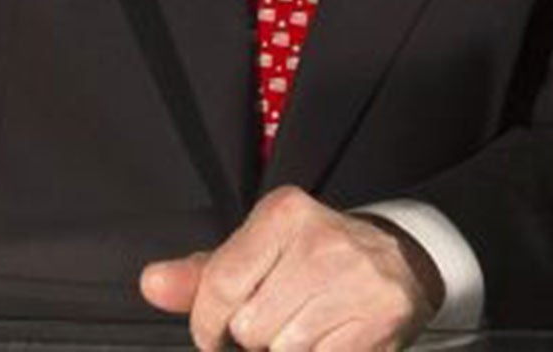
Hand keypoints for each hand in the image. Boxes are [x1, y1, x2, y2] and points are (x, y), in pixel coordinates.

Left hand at [140, 187, 441, 351]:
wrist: (400, 261)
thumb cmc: (315, 259)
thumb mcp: (260, 251)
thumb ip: (204, 274)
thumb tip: (152, 283)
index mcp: (283, 214)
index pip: (221, 284)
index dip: (208, 324)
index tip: (214, 334)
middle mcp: (320, 240)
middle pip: (251, 325)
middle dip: (255, 337)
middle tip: (278, 319)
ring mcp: (354, 280)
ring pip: (284, 348)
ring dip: (286, 348)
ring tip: (305, 327)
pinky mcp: (379, 318)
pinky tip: (327, 338)